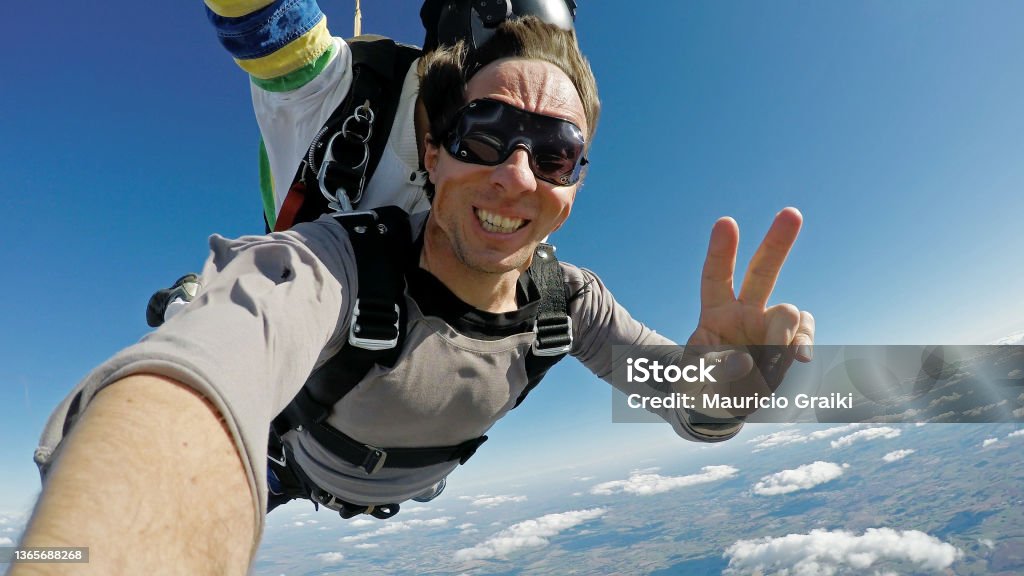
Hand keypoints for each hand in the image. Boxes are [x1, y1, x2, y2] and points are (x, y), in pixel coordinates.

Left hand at [683, 208, 814, 416]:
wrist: (722, 409)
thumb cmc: (700, 388)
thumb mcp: (692, 381)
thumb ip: (713, 370)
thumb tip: (747, 360)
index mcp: (714, 313)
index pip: (715, 276)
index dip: (720, 251)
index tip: (726, 222)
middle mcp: (745, 313)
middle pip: (763, 271)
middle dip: (777, 242)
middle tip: (792, 213)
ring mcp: (770, 329)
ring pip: (788, 313)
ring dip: (781, 334)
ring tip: (770, 356)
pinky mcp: (789, 347)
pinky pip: (804, 335)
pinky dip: (805, 344)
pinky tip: (800, 358)